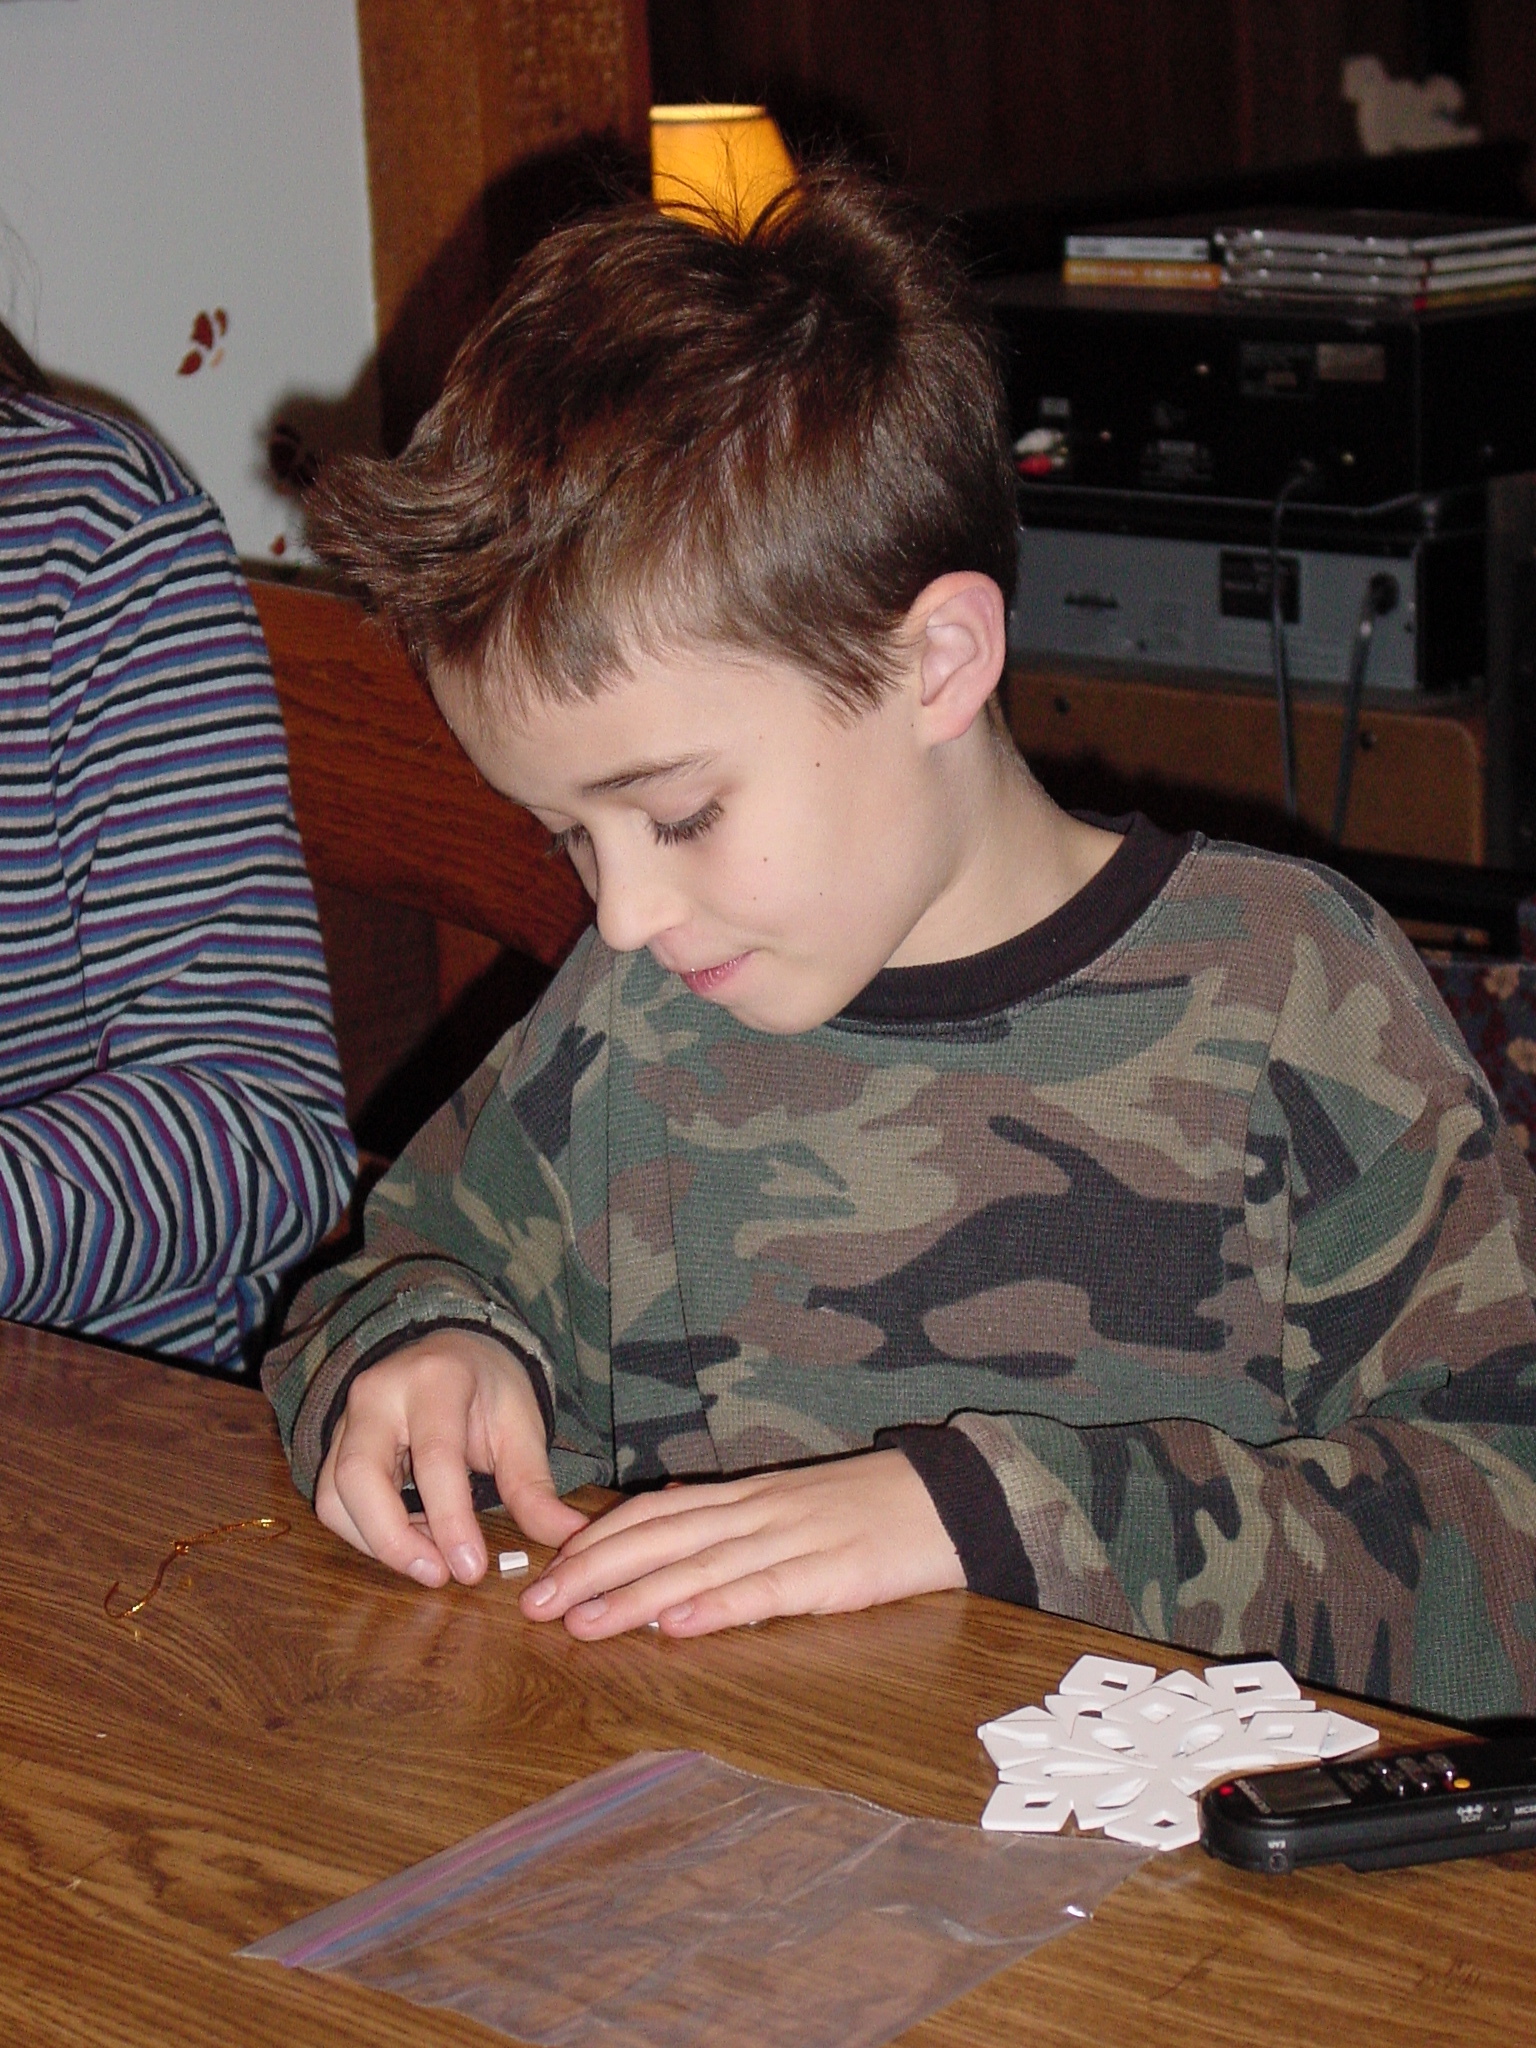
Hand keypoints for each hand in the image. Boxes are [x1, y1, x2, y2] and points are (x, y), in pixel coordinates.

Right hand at [316, 1328, 587, 1586]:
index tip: (471, 1570)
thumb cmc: (489, 1388)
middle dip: (392, 1540)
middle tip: (439, 1576)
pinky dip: (365, 1533)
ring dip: (376, 1542)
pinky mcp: (334, 1444)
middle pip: (358, 1477)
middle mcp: (378, 1394)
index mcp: (435, 1380)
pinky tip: (411, 1539)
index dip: (450, 1520)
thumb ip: (534, 1484)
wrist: (453, 1350)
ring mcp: (347, 1418)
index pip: (434, 1457)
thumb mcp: (521, 1426)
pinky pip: (333, 1500)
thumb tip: (566, 1534)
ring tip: (430, 1559)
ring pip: (334, 1495)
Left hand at [519, 1449, 963, 1638]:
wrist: (948, 1499)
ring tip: (582, 1623)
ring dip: (634, 1596)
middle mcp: (757, 1512)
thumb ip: (734, 1523)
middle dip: (593, 1570)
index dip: (598, 1539)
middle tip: (537, 1604)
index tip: (548, 1568)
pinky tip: (676, 1627)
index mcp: (747, 1496)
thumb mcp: (793, 1506)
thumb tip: (668, 1545)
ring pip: (698, 1565)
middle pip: (660, 1536)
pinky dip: (715, 1608)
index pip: (656, 1511)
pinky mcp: (830, 1574)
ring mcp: (792, 1539)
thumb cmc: (869, 1510)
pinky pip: (763, 1591)